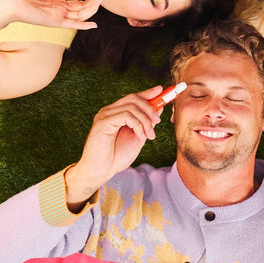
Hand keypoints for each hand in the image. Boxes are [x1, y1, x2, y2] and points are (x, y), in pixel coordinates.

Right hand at [65, 87, 165, 205]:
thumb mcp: (138, 137)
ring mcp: (104, 116)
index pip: (132, 97)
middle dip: (150, 107)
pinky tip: (140, 136)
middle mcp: (109, 111)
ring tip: (150, 135)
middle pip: (133, 98)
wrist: (101, 172)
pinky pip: (125, 115)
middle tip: (158, 120)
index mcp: (116, 113)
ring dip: (145, 121)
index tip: (162, 90)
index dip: (147, 93)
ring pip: (131, 107)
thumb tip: (159, 108)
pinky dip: (137, 125)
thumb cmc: (117, 157)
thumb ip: (146, 123)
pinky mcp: (102, 122)